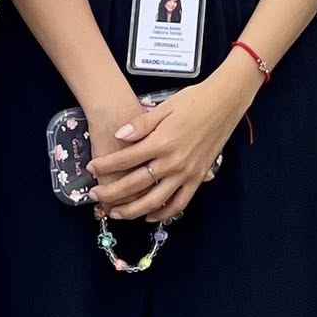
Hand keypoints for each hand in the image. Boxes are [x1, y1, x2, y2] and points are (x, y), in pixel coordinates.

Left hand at [89, 62, 254, 221]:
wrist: (225, 102)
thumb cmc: (194, 100)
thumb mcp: (164, 107)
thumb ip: (140, 124)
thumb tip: (119, 136)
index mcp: (161, 142)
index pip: (126, 159)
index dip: (106, 166)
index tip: (91, 168)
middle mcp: (173, 162)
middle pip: (135, 185)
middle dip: (112, 193)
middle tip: (96, 195)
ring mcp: (186, 173)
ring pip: (155, 201)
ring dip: (133, 210)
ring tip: (116, 213)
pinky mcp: (198, 178)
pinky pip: (179, 203)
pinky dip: (164, 213)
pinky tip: (150, 216)